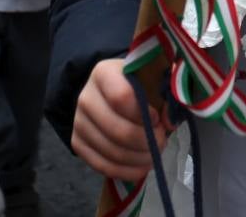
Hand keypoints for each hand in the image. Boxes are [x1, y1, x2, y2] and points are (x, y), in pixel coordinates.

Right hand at [72, 59, 165, 182]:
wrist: (109, 93)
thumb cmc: (137, 84)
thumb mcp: (153, 80)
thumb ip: (165, 96)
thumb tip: (168, 122)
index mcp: (103, 73)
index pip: (121, 97)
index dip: (143, 114)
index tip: (158, 118)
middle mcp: (85, 97)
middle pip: (117, 130)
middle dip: (146, 141)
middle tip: (162, 140)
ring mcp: (78, 122)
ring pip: (112, 151)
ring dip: (139, 158)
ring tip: (155, 153)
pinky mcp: (77, 143)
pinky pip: (103, 166)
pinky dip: (127, 171)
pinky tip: (142, 167)